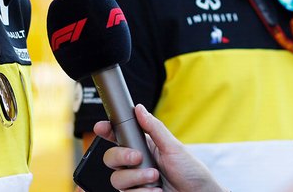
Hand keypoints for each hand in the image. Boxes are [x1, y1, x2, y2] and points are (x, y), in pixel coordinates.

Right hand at [93, 104, 226, 191]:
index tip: (101, 127)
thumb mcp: (173, 147)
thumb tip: (139, 108)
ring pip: (117, 178)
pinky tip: (155, 191)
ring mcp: (136, 181)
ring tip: (154, 178)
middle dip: (121, 156)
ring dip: (136, 178)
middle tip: (137, 158)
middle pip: (111, 158)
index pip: (119, 136)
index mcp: (143, 146)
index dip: (106, 130)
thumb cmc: (190, 171)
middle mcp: (136, 164)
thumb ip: (154, 128)